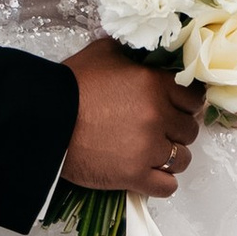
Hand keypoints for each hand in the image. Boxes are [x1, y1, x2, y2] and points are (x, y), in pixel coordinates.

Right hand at [59, 39, 204, 197]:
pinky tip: (150, 175)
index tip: (175, 108)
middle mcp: (157, 116)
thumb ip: (131, 52)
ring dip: (172, 157)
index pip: (193, 99)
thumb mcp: (103, 53)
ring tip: (153, 154)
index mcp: (154, 85)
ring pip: (183, 159)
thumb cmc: (70, 85)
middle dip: (176, 130)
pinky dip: (162, 183)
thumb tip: (142, 49)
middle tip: (159, 130)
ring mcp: (147, 148)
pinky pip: (167, 186)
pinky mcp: (133, 175)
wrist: (42, 120)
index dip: (185, 104)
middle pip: (189, 130)